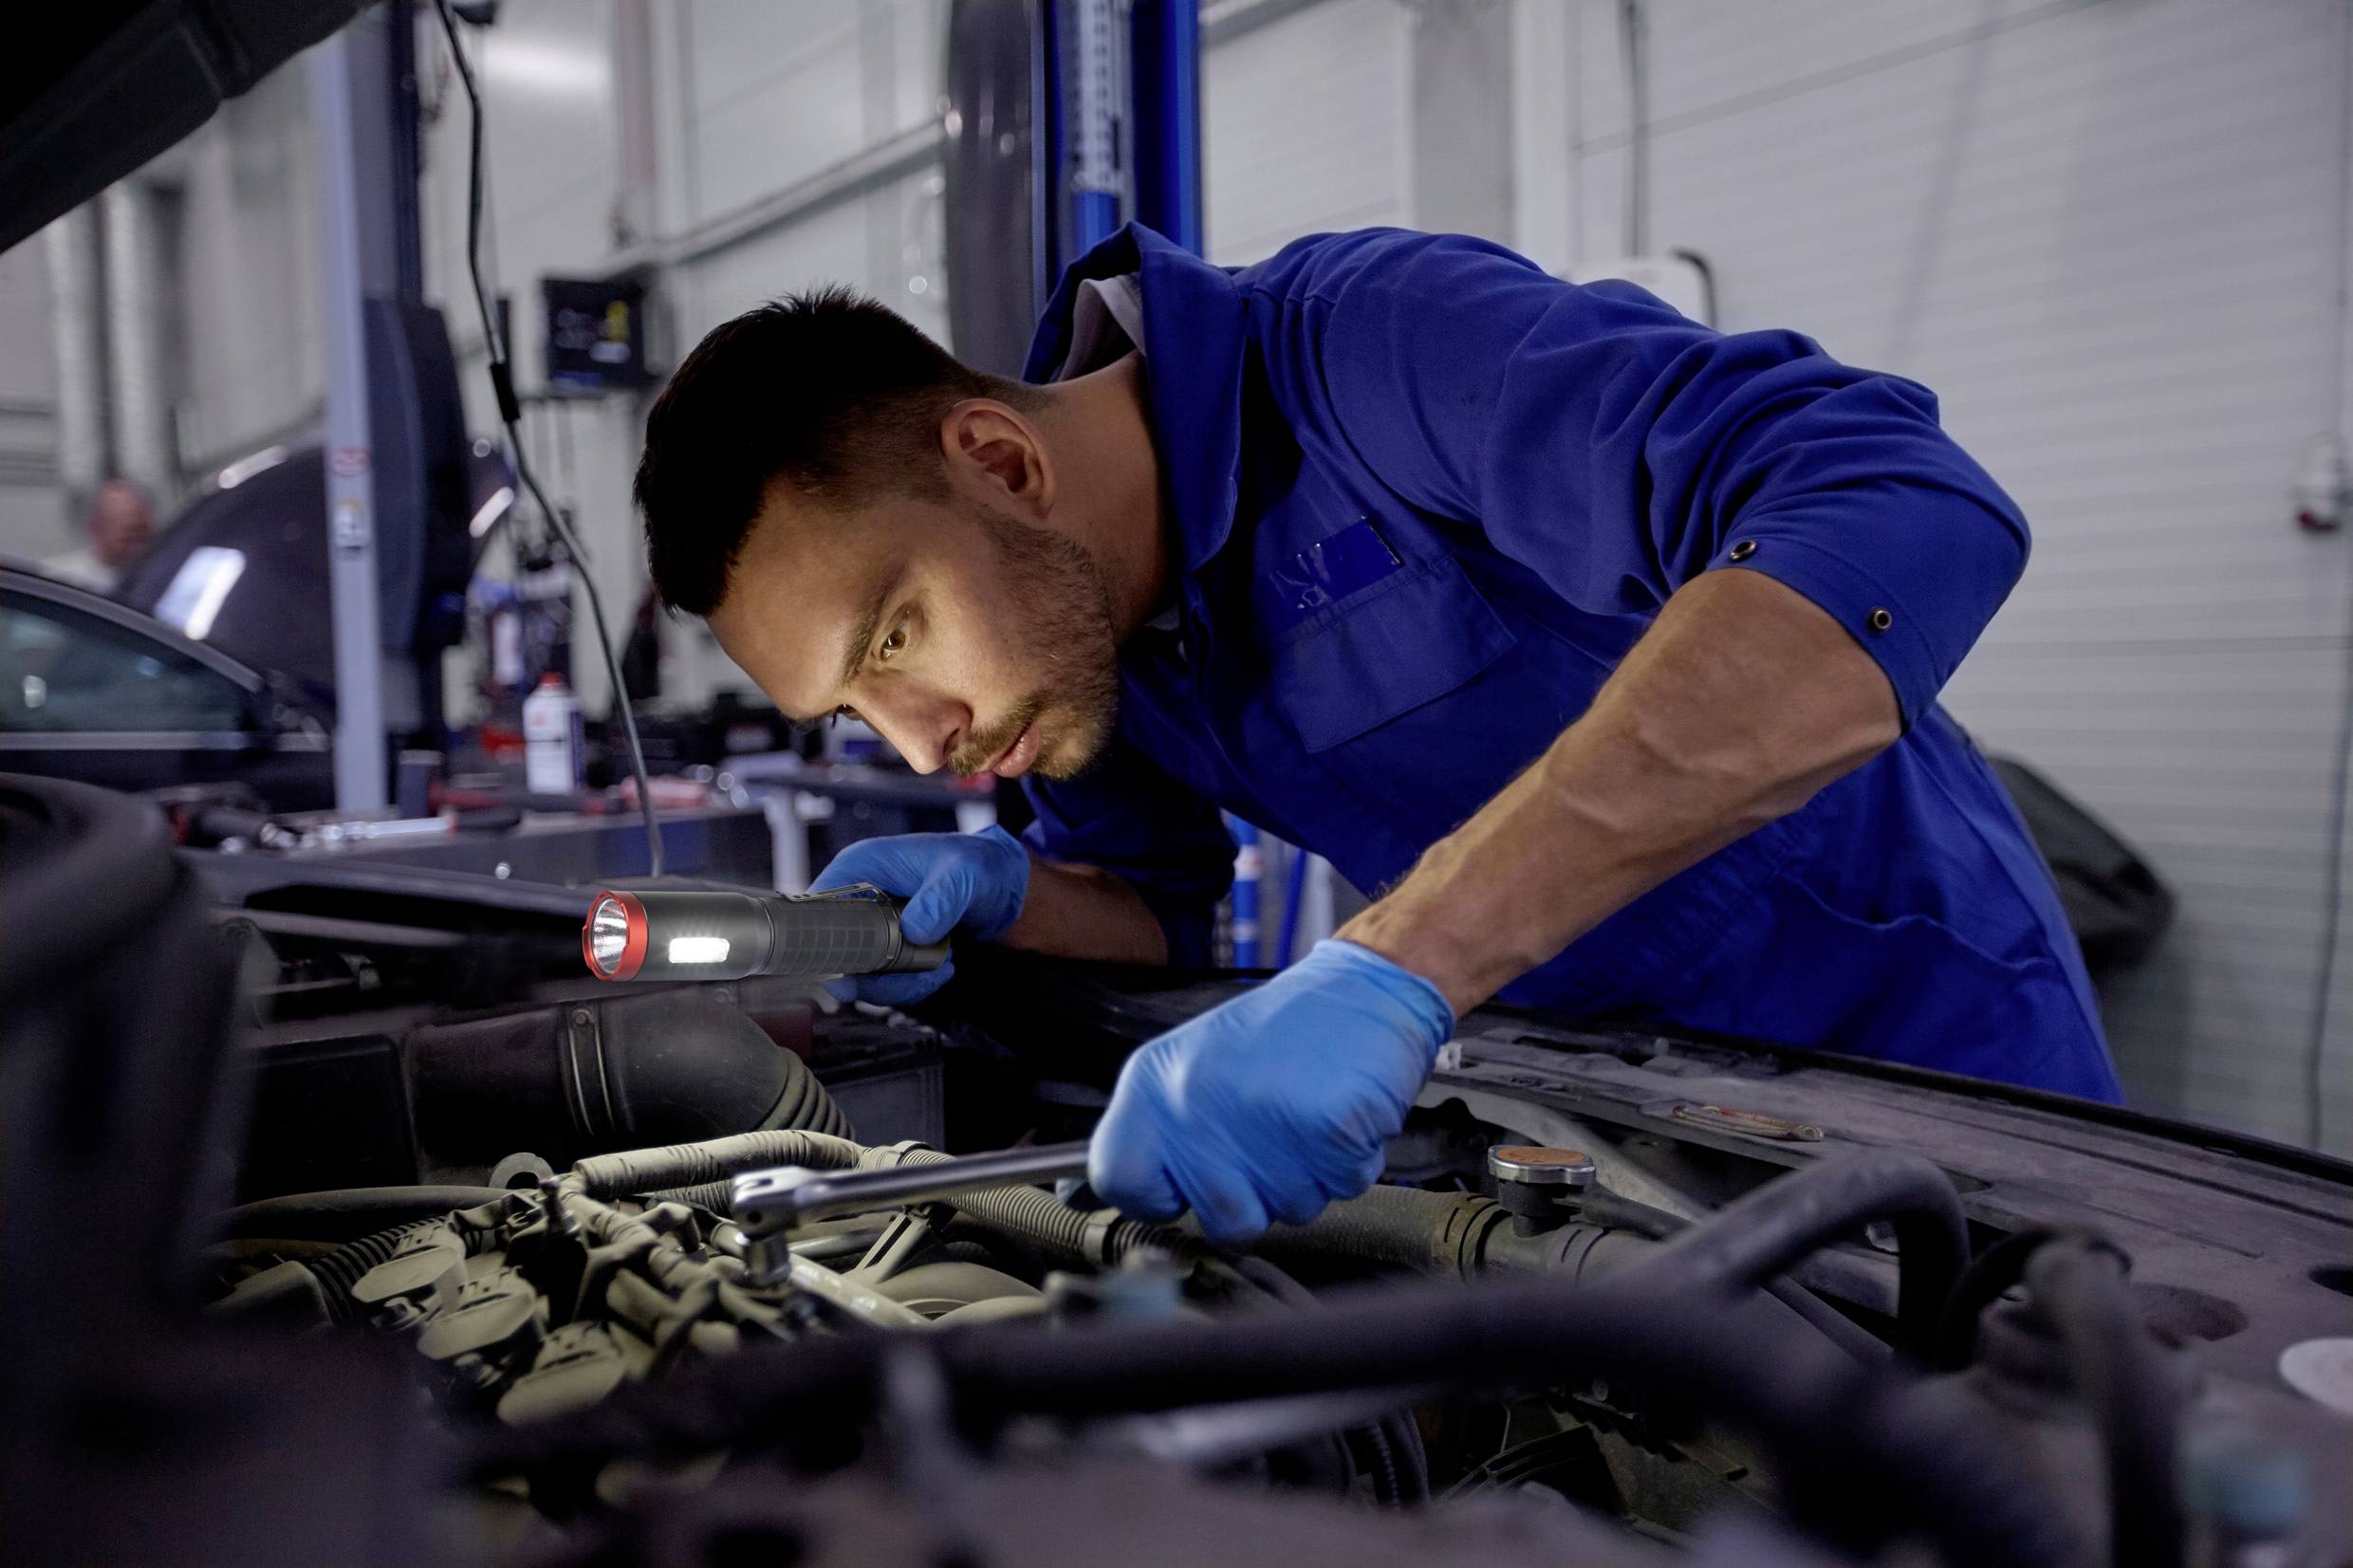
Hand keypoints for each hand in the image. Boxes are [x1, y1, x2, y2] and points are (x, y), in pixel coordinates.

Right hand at [809, 826, 1029, 1004]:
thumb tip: (913, 931)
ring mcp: (875, 926)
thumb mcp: (963, 875)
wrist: (1005, 887)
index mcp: (861, 867)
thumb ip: (939, 900)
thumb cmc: (980, 864)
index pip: (817, 906)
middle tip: (909, 977)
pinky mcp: (891, 948)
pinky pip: (887, 979)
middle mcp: (860, 899)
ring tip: (940, 967)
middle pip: (836, 950)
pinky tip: (943, 970)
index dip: (822, 939)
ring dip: (898, 983)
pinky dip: (913, 984)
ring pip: (862, 973)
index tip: (848, 968)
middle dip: (871, 975)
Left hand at [1088, 939, 1454, 1241]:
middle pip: (1220, 1218)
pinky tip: (1338, 1114)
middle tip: (1271, 1138)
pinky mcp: (1326, 1129)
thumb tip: (1082, 1195)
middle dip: (1257, 1194)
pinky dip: (1350, 1162)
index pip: (1117, 1179)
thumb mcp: (1190, 1067)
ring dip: (1308, 1177)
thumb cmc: (1282, 1032)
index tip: (1179, 1187)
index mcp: (1155, 1084)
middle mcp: (1198, 1102)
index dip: (1154, 1196)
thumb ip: (1146, 1133)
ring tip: (1306, 1116)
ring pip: (1288, 1211)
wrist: (1364, 987)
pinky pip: (1341, 1189)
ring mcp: (1263, 1119)